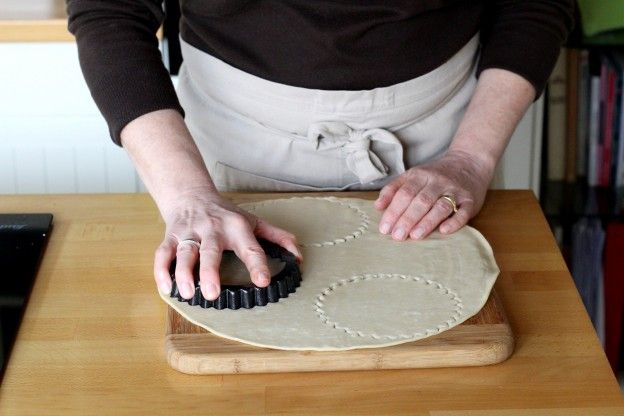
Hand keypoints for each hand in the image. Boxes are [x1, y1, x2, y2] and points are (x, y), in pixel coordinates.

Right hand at [153, 187, 300, 300]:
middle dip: (210, 272)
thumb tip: (298, 257)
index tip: (262, 282)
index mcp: (237, 227)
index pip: (250, 247)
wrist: (192, 194)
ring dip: (183, 273)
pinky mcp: (171, 237)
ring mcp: (190, 233)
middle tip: (212, 294)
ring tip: (187, 294)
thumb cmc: (226, 214)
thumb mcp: (254, 222)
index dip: (257, 265)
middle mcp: (212, 229)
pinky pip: (163, 253)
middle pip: (210, 251)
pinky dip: (162, 271)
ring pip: (184, 253)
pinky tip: (166, 288)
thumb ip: (277, 238)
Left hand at [374, 149, 492, 239]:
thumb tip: (377, 206)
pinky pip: (463, 212)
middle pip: (421, 200)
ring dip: (427, 222)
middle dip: (407, 219)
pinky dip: (454, 222)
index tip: (384, 228)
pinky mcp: (470, 201)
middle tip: (396, 236)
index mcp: (420, 175)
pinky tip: (444, 231)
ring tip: (415, 236)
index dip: (393, 211)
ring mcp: (455, 191)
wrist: (469, 162)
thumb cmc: (435, 175)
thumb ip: (394, 189)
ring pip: (441, 206)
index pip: (404, 193)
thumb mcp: (413, 175)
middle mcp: (438, 181)